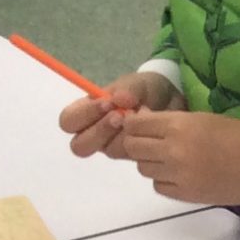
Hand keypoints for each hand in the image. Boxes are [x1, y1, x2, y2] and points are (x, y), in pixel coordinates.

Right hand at [60, 72, 175, 157]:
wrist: (172, 101)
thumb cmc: (144, 90)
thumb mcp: (137, 83)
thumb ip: (127, 88)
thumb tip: (119, 99)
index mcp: (86, 112)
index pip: (68, 122)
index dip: (83, 116)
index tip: (107, 104)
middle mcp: (95, 132)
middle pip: (80, 146)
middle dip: (101, 131)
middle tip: (121, 117)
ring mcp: (113, 146)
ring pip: (110, 151)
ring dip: (125, 135)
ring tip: (141, 119)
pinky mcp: (134, 155)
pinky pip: (133, 156)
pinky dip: (142, 142)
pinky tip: (152, 129)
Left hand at [106, 109, 239, 203]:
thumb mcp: (202, 118)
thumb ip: (171, 122)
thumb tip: (141, 123)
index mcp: (177, 125)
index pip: (134, 124)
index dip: (135, 125)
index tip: (144, 128)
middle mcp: (172, 149)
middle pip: (132, 147)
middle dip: (139, 144)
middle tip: (155, 146)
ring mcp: (178, 174)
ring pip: (143, 169)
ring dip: (153, 164)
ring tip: (173, 162)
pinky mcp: (186, 194)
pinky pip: (159, 186)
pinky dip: (165, 181)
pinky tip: (181, 176)